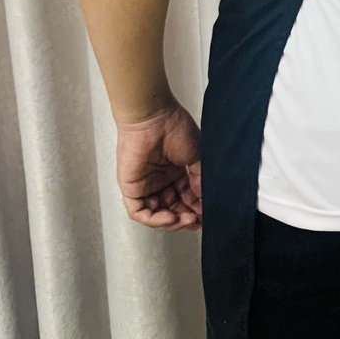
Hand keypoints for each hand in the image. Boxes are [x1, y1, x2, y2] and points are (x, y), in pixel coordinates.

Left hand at [116, 101, 202, 230]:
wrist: (153, 118)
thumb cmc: (174, 127)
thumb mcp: (196, 155)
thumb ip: (199, 178)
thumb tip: (205, 198)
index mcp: (175, 172)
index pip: (186, 197)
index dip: (196, 208)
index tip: (207, 214)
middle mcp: (160, 180)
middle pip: (173, 208)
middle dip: (186, 218)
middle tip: (198, 221)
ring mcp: (146, 186)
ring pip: (157, 214)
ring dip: (172, 221)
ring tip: (187, 220)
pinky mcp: (132, 189)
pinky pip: (140, 212)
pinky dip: (155, 219)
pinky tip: (170, 217)